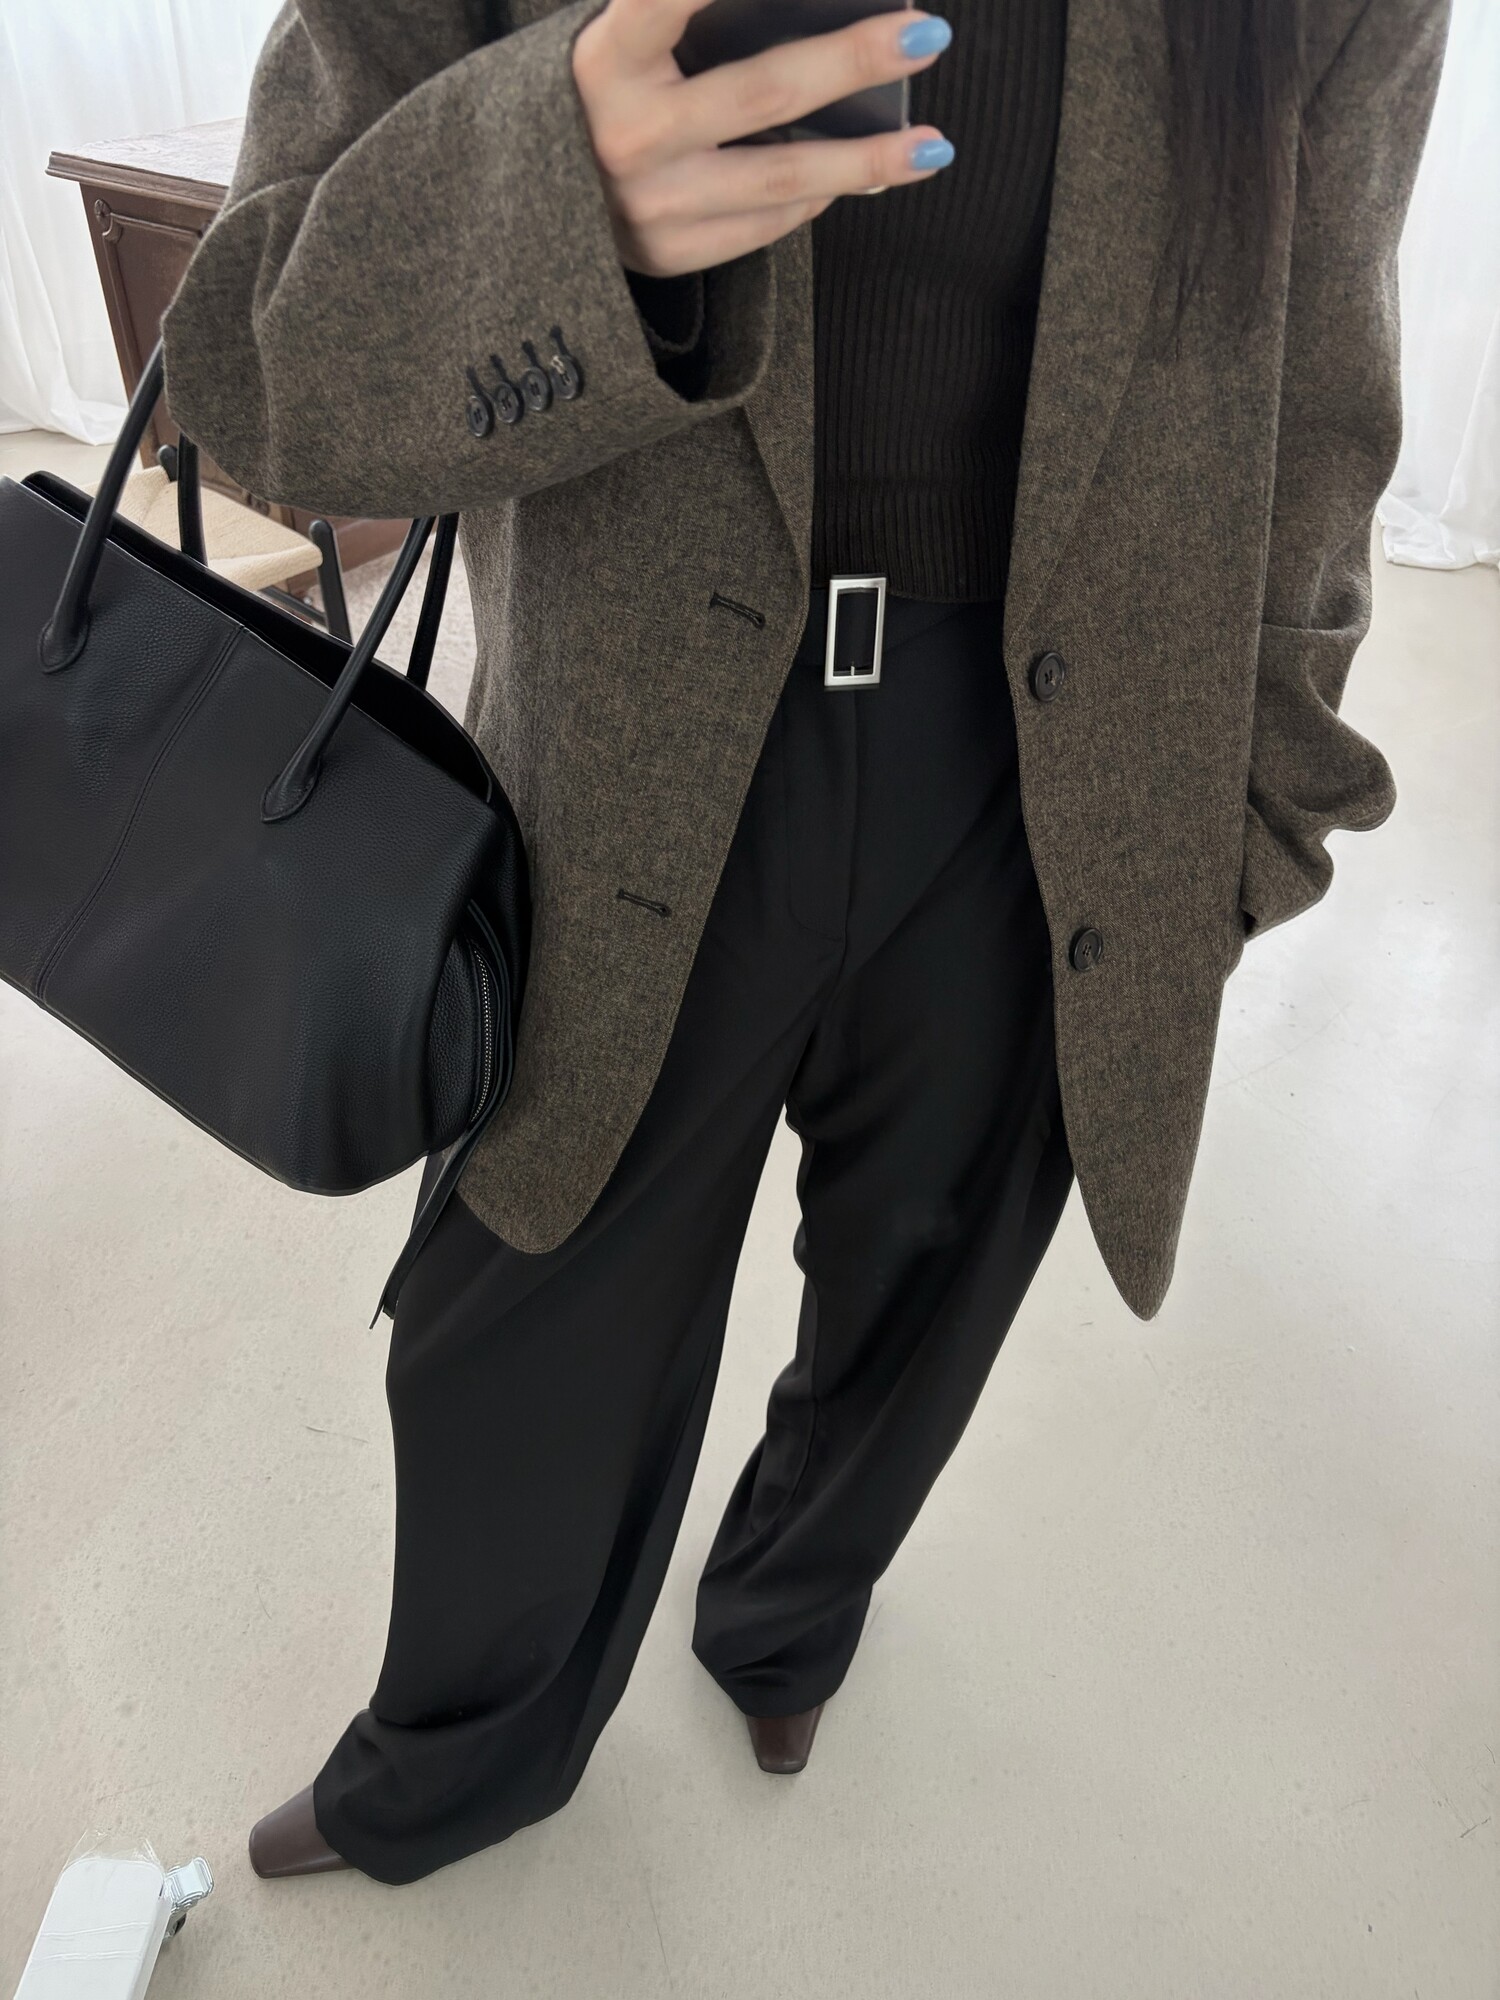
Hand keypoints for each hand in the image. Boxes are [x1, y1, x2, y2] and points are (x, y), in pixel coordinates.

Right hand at [573, 0, 954, 277]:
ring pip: (783, 178)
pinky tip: (858, 174)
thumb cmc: (604, 98)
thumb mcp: (626, 46)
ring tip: (934, 146)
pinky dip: (817, 195)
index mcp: (604, 60)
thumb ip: (690, 24)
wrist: (530, 203)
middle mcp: (624, 134)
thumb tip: (817, 15)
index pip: (670, 0)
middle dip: (855, 59)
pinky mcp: (668, 254)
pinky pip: (765, 223)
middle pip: (767, 92)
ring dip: (869, 161)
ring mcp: (649, 205)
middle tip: (928, 34)